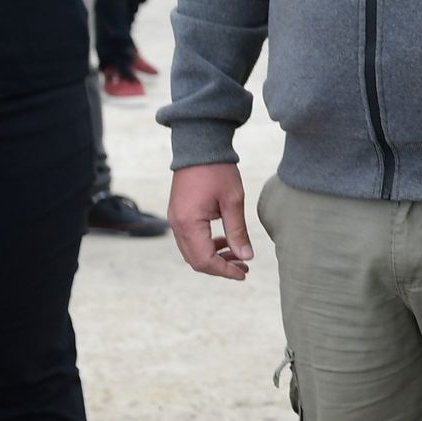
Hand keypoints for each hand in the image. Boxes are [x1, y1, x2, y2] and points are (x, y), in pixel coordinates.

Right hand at [171, 161, 252, 279]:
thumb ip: (238, 231)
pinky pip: (190, 240)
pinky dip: (207, 246)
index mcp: (189, 223)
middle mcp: (177, 225)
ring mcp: (175, 220)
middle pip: (196, 260)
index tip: (244, 273)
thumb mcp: (233, 201)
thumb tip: (247, 257)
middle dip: (220, 268)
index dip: (225, 271)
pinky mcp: (178, 214)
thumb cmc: (218, 171)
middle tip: (244, 268)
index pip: (205, 260)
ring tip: (238, 256)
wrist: (199, 147)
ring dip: (214, 257)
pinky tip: (225, 242)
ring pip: (192, 252)